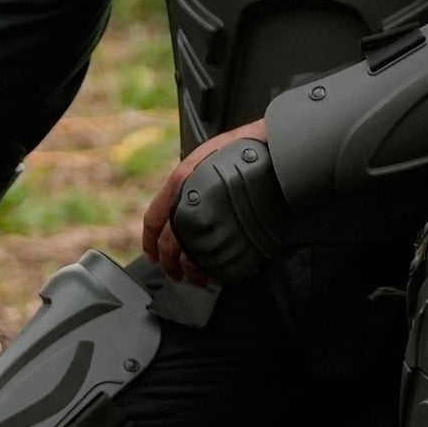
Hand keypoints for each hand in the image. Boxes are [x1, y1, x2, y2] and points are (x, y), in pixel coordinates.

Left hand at [140, 119, 264, 286]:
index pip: (154, 220)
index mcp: (180, 182)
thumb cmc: (243, 148)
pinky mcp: (236, 237)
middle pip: (171, 246)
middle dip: (169, 265)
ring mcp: (214, 222)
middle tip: (174, 273)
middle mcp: (192, 204)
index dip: (150, 242)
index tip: (152, 255)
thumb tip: (179, 206)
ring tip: (198, 278)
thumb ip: (189, 181)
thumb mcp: (206, 155)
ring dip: (192, 272)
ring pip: (192, 259)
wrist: (277, 152)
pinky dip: (217, 271)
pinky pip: (220, 262)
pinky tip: (219, 272)